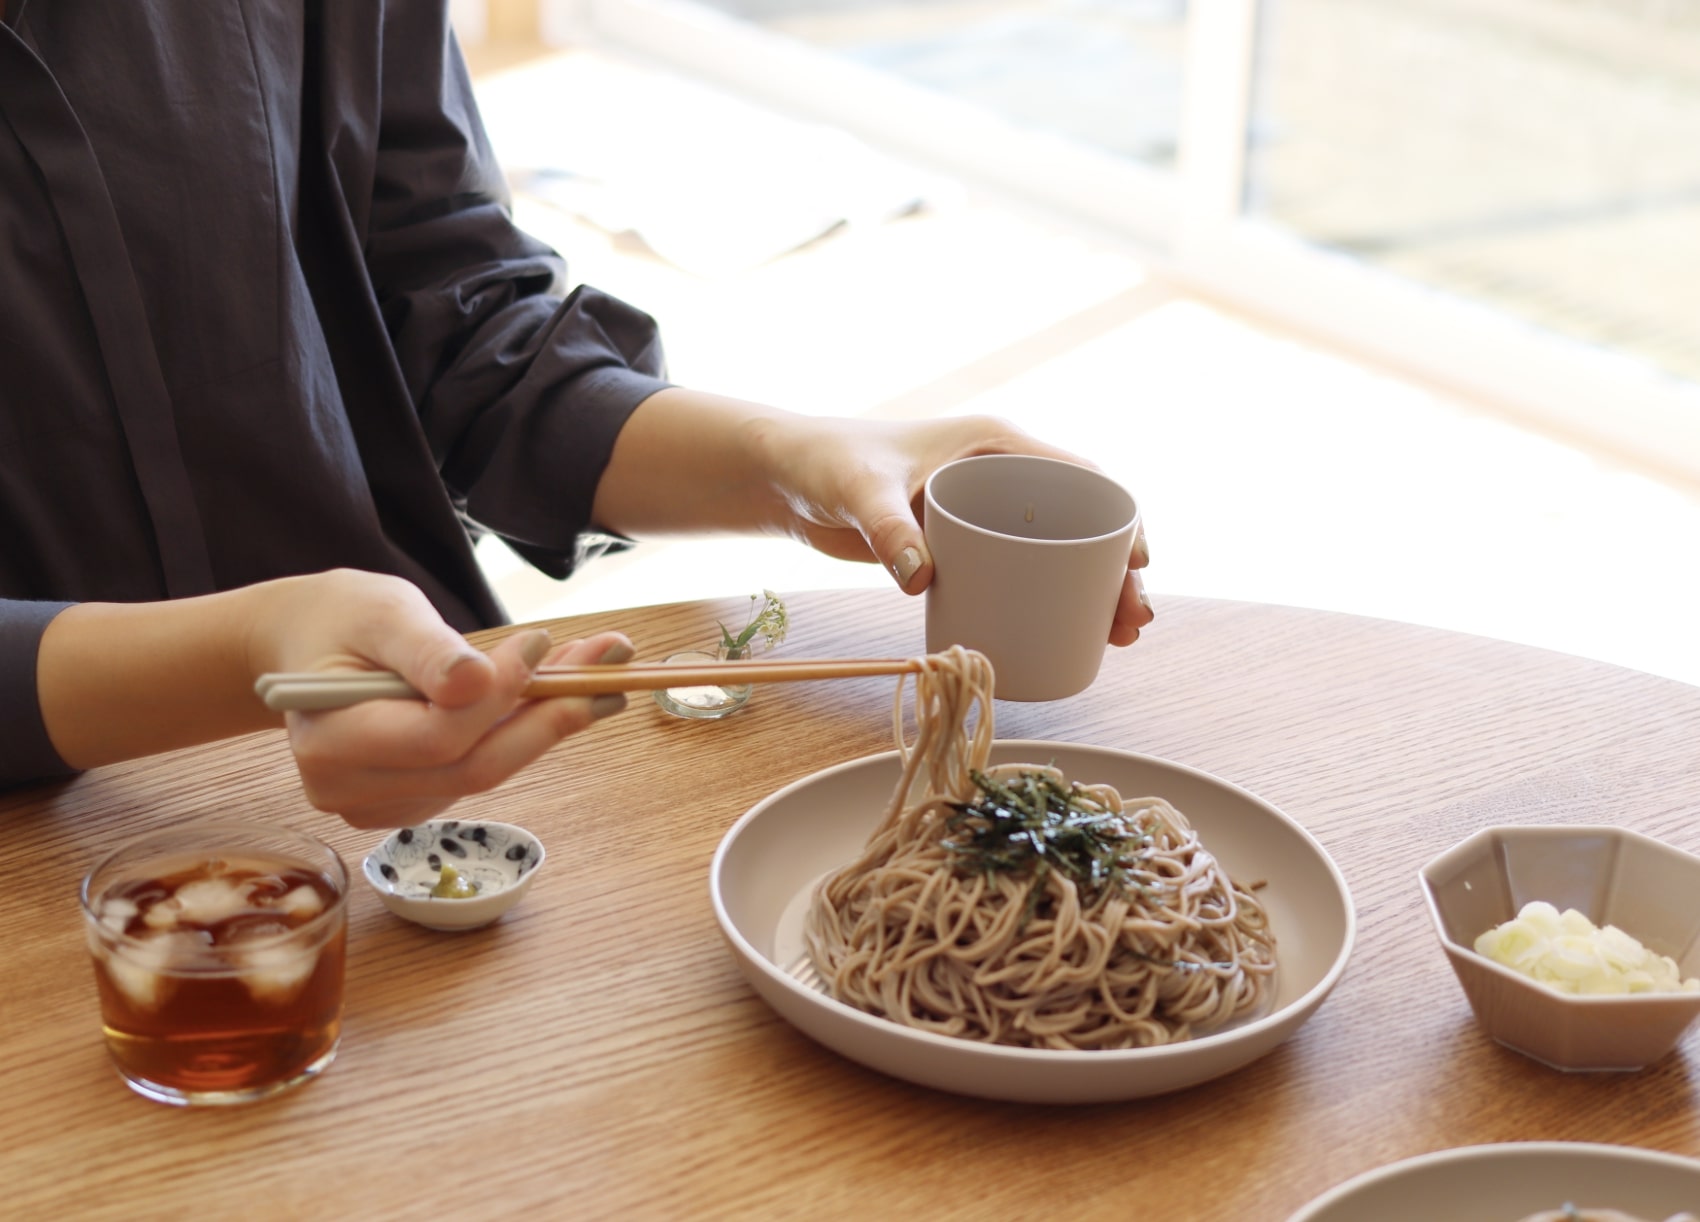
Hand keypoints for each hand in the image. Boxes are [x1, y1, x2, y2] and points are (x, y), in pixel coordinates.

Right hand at [248, 570, 631, 827]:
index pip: (438, 735)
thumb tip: (480, 680)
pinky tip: (550, 694)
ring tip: (593, 670)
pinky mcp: (409, 801)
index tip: (542, 642)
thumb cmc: (342, 619)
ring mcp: (379, 804)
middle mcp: (348, 788)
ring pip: (483, 771)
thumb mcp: (381, 612)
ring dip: (545, 723)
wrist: (307, 644)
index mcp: (330, 741)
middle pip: (472, 768)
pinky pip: (476, 772)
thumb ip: (427, 650)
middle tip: (611, 669)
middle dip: (548, 718)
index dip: (501, 693)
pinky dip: (520, 732)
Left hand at [767, 414, 1154, 645]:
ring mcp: (987, 511)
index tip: (1137, 562)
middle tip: (1134, 621)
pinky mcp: (967, 542)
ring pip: (1060, 553)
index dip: (1118, 519)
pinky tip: (1076, 636)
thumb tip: (923, 578)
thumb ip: (889, 528)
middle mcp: (1001, 474)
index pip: (1080, 476)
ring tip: (1121, 640)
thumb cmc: (826, 464)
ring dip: (1095, 591)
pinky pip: (1027, 570)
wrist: (787, 479)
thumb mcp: (860, 492)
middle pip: (1081, 523)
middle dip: (1119, 570)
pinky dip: (1055, 599)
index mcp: (994, 444)